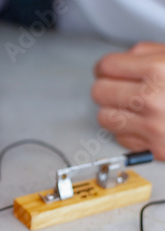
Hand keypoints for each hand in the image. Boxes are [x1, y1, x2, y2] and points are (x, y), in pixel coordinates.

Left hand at [92, 42, 164, 159]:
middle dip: (108, 88)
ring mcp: (152, 127)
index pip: (105, 66)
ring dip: (115, 111)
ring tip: (132, 106)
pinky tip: (145, 123)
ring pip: (104, 117)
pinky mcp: (156, 149)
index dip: (108, 67)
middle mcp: (151, 100)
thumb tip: (123, 60)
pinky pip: (122, 138)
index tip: (110, 70)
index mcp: (158, 71)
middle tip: (120, 88)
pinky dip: (129, 131)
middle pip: (99, 92)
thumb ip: (149, 55)